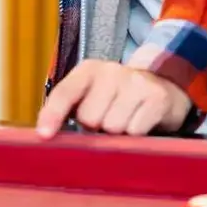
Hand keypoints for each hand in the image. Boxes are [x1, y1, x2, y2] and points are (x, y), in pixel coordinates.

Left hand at [36, 59, 191, 137]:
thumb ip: (69, 110)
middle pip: (90, 118)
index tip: (44, 135)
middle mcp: (111, 71)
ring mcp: (136, 82)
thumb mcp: (91, 94)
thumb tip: (46, 135)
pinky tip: (139, 122)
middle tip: (105, 119)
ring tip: (124, 120)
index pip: (65, 93)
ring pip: (113, 128)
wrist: (162, 85)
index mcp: (88, 70)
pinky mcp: (157, 98)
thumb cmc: (116, 96)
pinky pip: (136, 132)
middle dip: (95, 127)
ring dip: (116, 134)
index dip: (52, 114)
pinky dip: (135, 136)